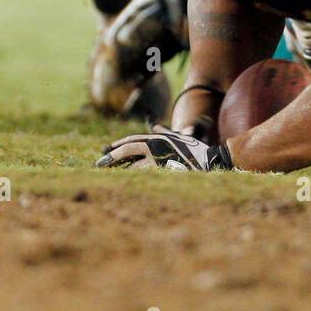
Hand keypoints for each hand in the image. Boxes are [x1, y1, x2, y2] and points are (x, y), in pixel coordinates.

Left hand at [96, 126, 231, 171]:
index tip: (106, 151)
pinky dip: (132, 178)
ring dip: (121, 170)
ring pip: (133, 165)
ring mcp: (158, 157)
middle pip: (128, 149)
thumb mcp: (179, 138)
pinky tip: (123, 184)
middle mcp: (156, 144)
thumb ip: (165, 132)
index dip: (118, 145)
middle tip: (99, 164)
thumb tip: (155, 126)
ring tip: (108, 177)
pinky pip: (142, 175)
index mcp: (158, 138)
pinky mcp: (162, 169)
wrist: (211, 161)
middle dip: (112, 157)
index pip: (133, 141)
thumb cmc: (196, 152)